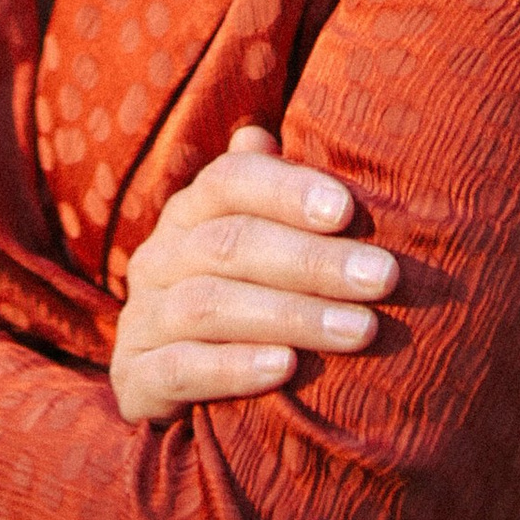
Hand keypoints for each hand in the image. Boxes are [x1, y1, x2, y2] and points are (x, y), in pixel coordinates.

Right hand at [110, 124, 398, 425]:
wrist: (176, 387)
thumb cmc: (245, 299)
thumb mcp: (261, 245)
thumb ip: (280, 194)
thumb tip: (273, 132)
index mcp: (191, 211)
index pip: (231, 180)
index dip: (287, 190)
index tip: (348, 210)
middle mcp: (160, 256)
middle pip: (231, 244)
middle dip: (314, 260)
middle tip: (384, 277)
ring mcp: (142, 317)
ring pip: (209, 305)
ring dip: (292, 315)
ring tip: (360, 330)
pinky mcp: (135, 378)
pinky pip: (180, 369)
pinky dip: (233, 367)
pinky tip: (286, 369)